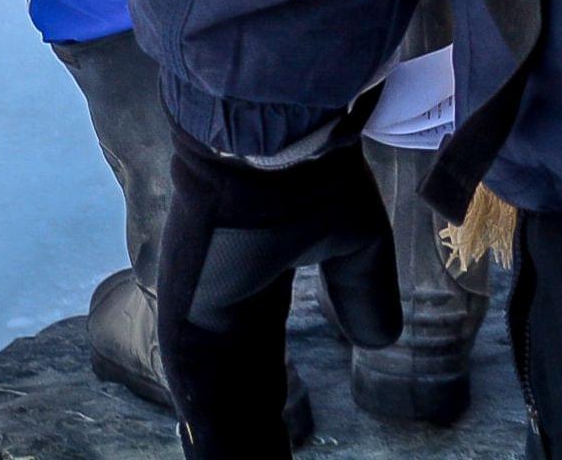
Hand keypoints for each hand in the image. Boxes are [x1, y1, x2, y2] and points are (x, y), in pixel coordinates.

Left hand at [156, 132, 395, 459]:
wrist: (270, 132)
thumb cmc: (308, 171)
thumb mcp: (352, 242)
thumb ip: (360, 293)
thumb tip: (377, 341)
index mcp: (251, 291)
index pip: (257, 369)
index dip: (267, 409)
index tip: (280, 441)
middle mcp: (219, 306)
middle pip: (236, 395)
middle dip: (250, 438)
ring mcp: (195, 312)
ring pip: (213, 401)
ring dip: (227, 444)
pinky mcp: (183, 315)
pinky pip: (194, 391)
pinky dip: (212, 435)